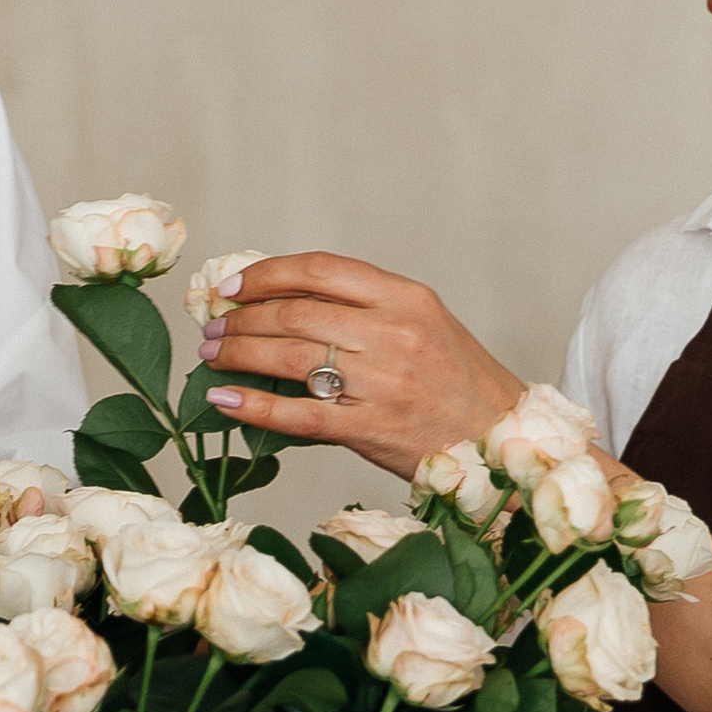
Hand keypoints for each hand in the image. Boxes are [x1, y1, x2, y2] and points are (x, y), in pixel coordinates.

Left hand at [198, 253, 522, 481]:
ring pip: (289, 356)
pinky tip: (224, 400)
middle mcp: (394, 333)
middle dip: (241, 318)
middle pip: (295, 312)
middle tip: (211, 328)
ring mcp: (383, 383)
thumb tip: (285, 302)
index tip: (233, 287)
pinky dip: (253, 405)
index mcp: (407, 298)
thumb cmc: (458, 383)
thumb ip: (365, 309)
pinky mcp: (371, 429)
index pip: (321, 269)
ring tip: (210, 356)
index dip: (267, 274)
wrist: (500, 442)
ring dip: (238, 354)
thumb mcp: (424, 325)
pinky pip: (298, 414)